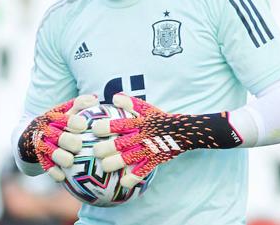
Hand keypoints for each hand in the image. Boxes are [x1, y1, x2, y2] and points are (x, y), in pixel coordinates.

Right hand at [18, 94, 98, 180]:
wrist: (35, 136)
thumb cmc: (60, 122)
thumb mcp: (67, 111)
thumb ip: (80, 104)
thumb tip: (95, 99)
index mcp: (55, 117)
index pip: (64, 118)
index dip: (72, 121)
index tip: (83, 126)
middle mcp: (47, 131)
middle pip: (58, 136)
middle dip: (67, 140)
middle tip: (79, 145)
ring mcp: (43, 145)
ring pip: (51, 152)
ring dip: (61, 157)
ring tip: (70, 162)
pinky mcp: (41, 159)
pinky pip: (46, 166)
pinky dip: (53, 172)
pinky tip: (62, 178)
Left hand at [92, 93, 241, 187]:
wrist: (186, 131)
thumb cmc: (161, 119)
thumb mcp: (147, 108)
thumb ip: (130, 103)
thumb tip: (113, 96)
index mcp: (139, 122)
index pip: (120, 123)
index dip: (106, 126)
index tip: (93, 128)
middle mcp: (142, 136)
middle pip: (121, 143)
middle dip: (106, 148)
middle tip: (95, 151)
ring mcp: (149, 149)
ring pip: (130, 158)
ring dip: (116, 163)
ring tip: (104, 167)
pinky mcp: (156, 160)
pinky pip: (144, 170)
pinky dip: (134, 177)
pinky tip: (123, 183)